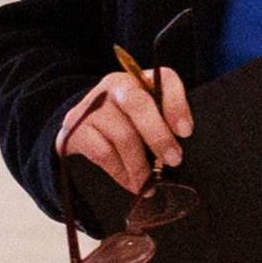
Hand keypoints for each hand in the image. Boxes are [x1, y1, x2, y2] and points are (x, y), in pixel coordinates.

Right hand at [56, 65, 191, 192]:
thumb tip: (179, 143)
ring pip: (123, 135)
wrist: (81, 127)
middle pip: (138, 104)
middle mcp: (114, 86)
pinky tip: (133, 184)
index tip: (186, 132)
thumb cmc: (127, 121)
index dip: (177, 105)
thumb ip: (165, 119)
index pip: (165, 79)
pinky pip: (104, 154)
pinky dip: (122, 173)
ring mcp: (91, 107)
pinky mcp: (75, 129)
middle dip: (159, 136)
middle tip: (174, 160)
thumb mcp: (148, 113)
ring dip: (142, 164)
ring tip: (152, 182)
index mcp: (139, 78)